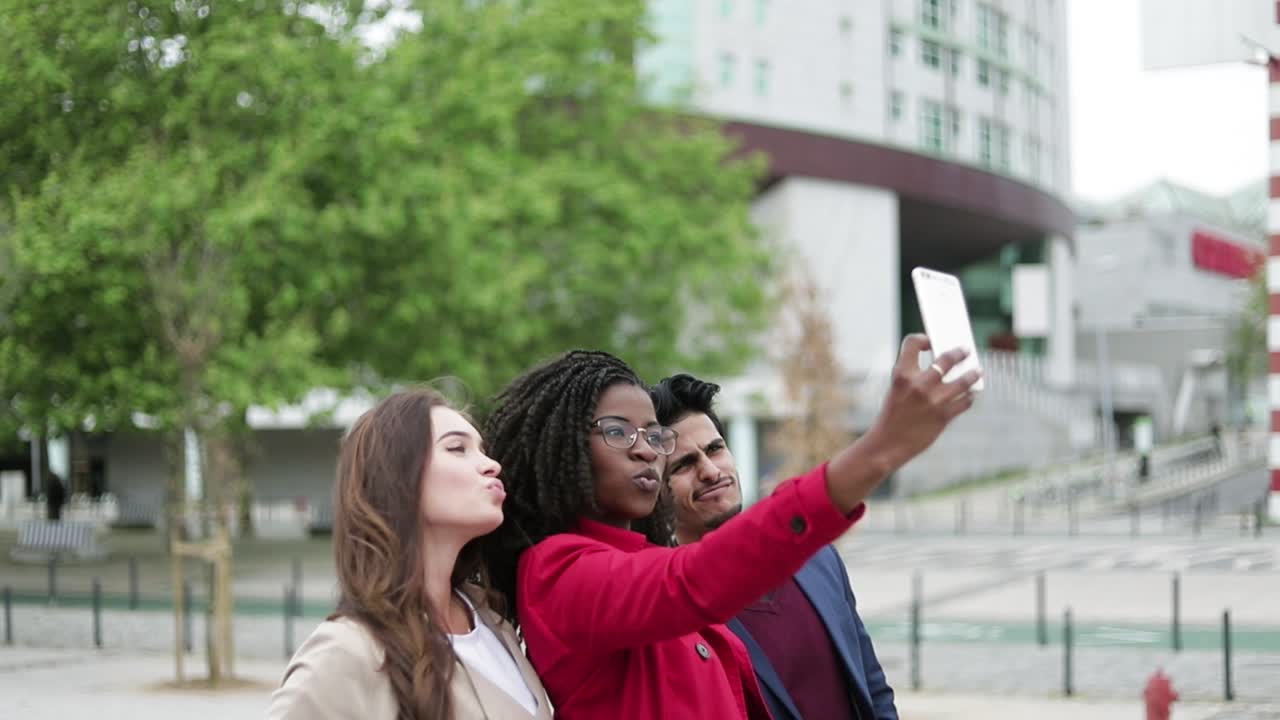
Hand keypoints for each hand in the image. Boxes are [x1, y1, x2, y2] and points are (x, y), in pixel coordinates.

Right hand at [861, 334, 979, 469]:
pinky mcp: (943, 416)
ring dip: (972, 374)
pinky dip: (968, 397)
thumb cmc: (893, 415)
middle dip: (959, 353)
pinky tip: (969, 395)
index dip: (923, 339)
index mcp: (901, 374)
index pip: (913, 343)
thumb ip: (914, 376)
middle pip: (946, 359)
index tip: (931, 342)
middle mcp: (918, 384)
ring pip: (963, 381)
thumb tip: (943, 365)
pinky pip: (964, 401)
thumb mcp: (897, 390)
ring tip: (978, 371)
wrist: (888, 444)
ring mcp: (933, 400)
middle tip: (966, 350)